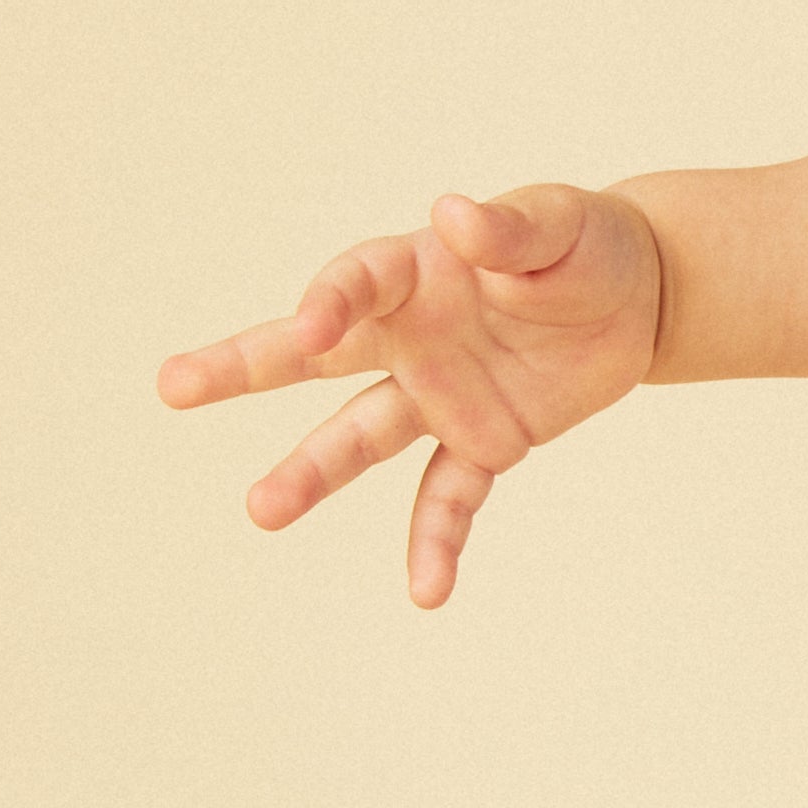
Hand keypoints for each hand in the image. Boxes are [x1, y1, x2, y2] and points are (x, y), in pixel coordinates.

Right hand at [159, 182, 664, 605]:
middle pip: (314, 359)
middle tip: (172, 386)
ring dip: (312, 473)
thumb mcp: (559, 226)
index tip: (308, 327)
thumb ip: (507, 230)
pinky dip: (436, 543)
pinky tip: (426, 593)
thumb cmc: (584, 245)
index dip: (329, 302)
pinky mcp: (484, 444)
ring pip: (360, 437)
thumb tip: (453, 215)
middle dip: (243, 369)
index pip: (356, 281)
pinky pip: (449, 498)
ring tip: (260, 511)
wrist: (635, 299)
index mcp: (417, 272)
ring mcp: (439, 396)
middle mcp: (409, 336)